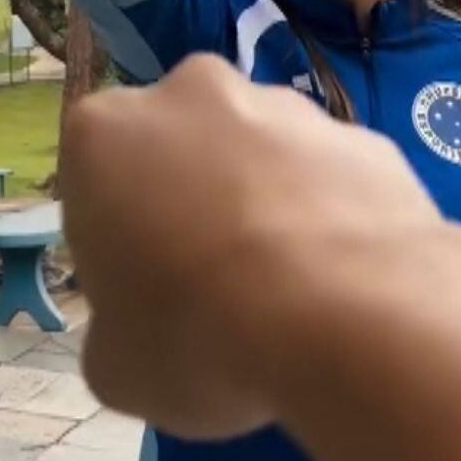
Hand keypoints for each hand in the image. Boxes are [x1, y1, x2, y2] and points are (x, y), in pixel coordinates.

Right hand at [59, 54, 446, 439]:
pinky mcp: (366, 137)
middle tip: (214, 291)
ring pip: (261, 158)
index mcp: (103, 135)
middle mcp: (190, 94)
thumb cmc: (197, 337)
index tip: (144, 296)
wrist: (352, 323)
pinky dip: (334, 220)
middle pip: (179, 152)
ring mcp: (288, 108)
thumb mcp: (114, 366)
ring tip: (292, 295)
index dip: (116, 245)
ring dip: (266, 207)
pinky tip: (347, 286)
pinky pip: (333, 181)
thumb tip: (143, 331)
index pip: (93, 183)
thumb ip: (115, 330)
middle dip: (191, 204)